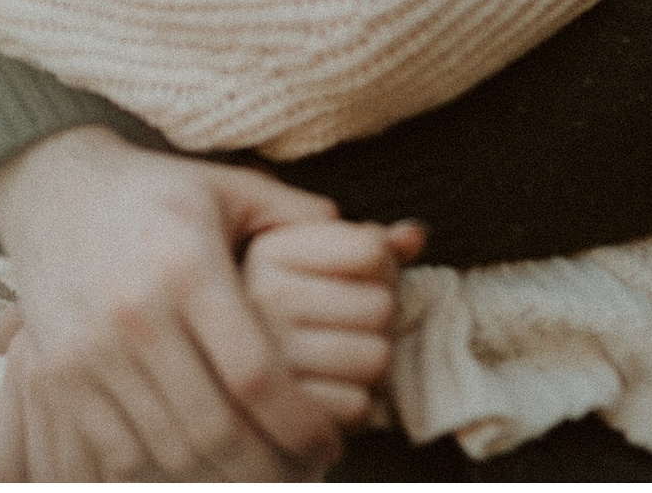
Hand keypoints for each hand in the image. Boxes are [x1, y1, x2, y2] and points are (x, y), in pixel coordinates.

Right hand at [0, 126, 344, 479]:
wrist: (55, 189)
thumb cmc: (157, 192)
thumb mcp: (231, 189)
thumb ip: (300, 217)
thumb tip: (383, 242)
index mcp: (188, 270)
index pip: (254, 375)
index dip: (297, 424)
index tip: (329, 445)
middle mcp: (134, 316)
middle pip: (211, 428)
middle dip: (265, 468)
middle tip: (301, 474)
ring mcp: (87, 352)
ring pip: (162, 453)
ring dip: (215, 481)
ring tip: (258, 479)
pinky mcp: (54, 377)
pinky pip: (109, 456)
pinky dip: (156, 479)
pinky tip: (194, 474)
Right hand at [244, 218, 426, 427]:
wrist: (235, 387)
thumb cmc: (288, 316)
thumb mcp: (315, 263)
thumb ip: (369, 244)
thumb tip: (416, 235)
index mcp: (266, 252)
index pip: (372, 249)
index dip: (381, 268)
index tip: (356, 281)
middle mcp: (258, 299)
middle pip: (382, 305)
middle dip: (380, 321)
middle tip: (351, 328)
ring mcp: (264, 358)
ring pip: (378, 358)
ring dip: (371, 366)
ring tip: (342, 360)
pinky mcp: (276, 417)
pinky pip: (358, 407)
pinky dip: (356, 406)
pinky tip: (330, 392)